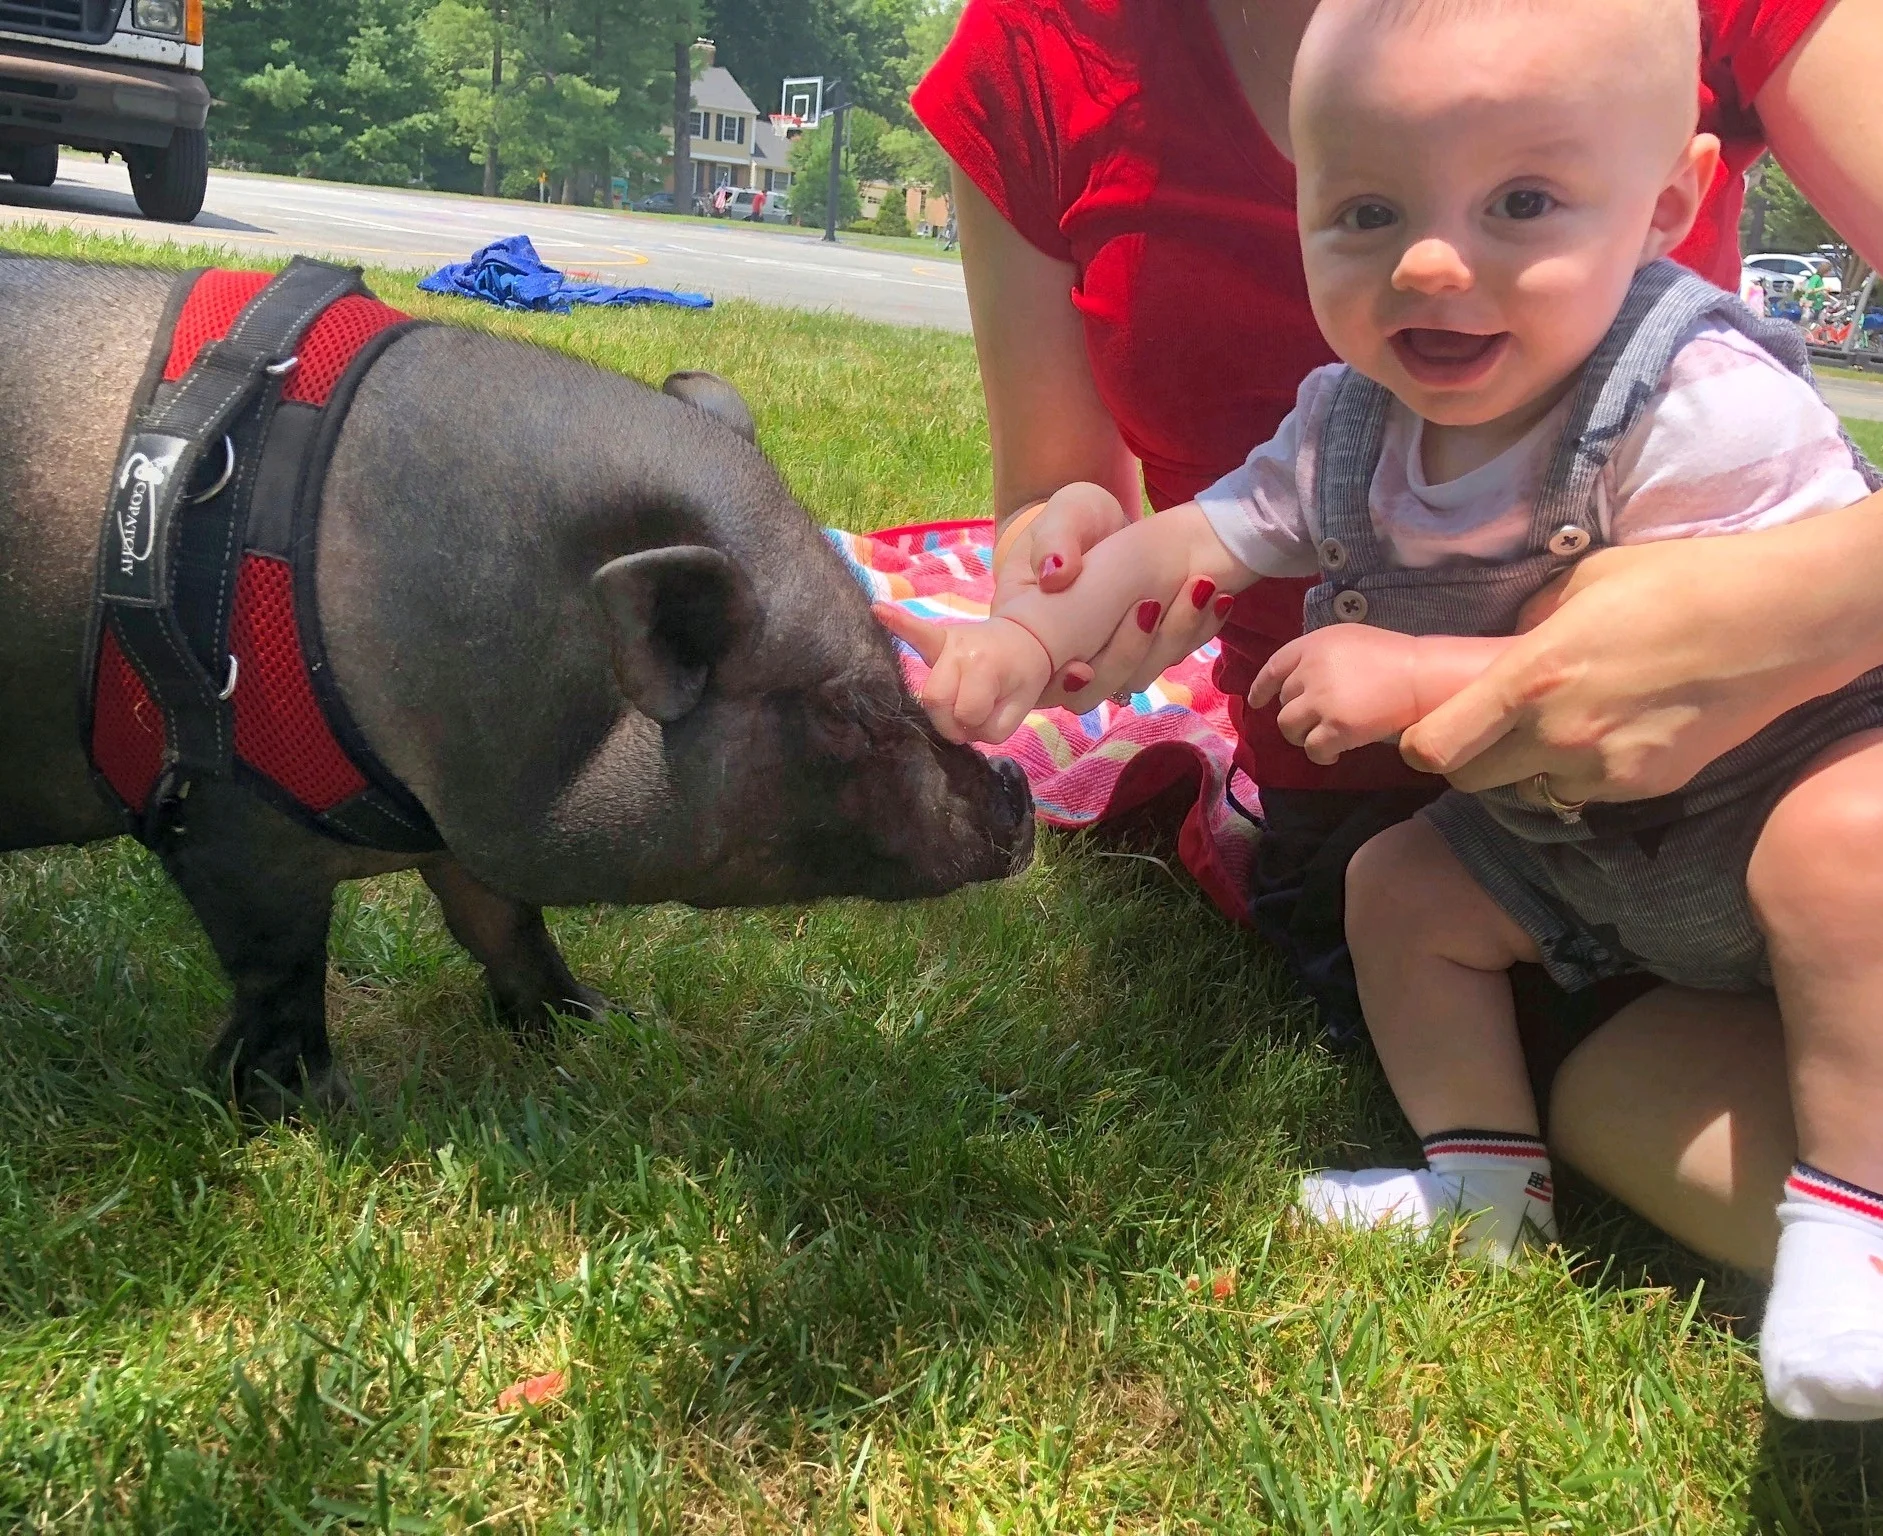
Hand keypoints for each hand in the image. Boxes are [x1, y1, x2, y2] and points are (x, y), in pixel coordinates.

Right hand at [874, 605, 1052, 744]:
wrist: (1027, 638)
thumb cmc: (1023, 676)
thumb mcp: (1019, 709)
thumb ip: (993, 728)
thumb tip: (959, 730)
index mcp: (985, 667)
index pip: (967, 713)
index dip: (976, 726)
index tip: (985, 721)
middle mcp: (960, 651)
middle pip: (936, 700)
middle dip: (950, 722)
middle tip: (965, 721)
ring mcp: (946, 641)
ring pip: (926, 691)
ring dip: (939, 709)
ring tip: (955, 706)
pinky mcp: (936, 637)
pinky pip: (913, 630)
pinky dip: (895, 621)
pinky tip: (876, 611)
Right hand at [996, 487, 1235, 710]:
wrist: (1114, 522)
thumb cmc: (1077, 517)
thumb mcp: (1064, 513)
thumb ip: (1054, 540)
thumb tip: (1053, 573)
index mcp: (1032, 632)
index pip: (1035, 679)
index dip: (1058, 684)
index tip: (1082, 666)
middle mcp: (1067, 657)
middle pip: (1091, 692)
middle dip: (1126, 654)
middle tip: (1149, 603)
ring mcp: (1109, 658)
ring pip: (1138, 678)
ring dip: (1173, 638)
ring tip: (1200, 586)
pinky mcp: (1146, 651)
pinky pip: (1172, 657)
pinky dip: (1199, 631)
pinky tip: (1220, 599)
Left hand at [1249, 625, 1422, 764]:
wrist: (1422, 677)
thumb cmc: (1393, 658)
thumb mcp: (1349, 642)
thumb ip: (1321, 658)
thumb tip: (1301, 684)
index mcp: (1313, 644)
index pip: (1274, 667)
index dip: (1261, 687)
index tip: (1256, 701)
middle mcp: (1310, 670)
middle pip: (1283, 701)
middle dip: (1297, 713)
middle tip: (1318, 721)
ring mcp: (1321, 700)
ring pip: (1289, 727)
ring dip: (1303, 735)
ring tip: (1324, 736)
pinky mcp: (1336, 727)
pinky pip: (1312, 749)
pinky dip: (1321, 754)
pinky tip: (1335, 752)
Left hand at [1399, 513, 1882, 799]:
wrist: (1778, 621)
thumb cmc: (1679, 582)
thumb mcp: (1582, 583)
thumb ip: (1531, 625)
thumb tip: (1509, 645)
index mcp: (1531, 676)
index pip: (1438, 746)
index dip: (1422, 744)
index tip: (1428, 731)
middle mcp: (1558, 733)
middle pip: (1471, 781)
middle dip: (1470, 761)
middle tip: (1489, 733)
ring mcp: (1602, 768)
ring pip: (1531, 790)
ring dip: (1531, 770)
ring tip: (1565, 728)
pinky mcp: (1644, 788)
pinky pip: (1585, 793)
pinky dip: (1584, 775)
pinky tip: (1615, 734)